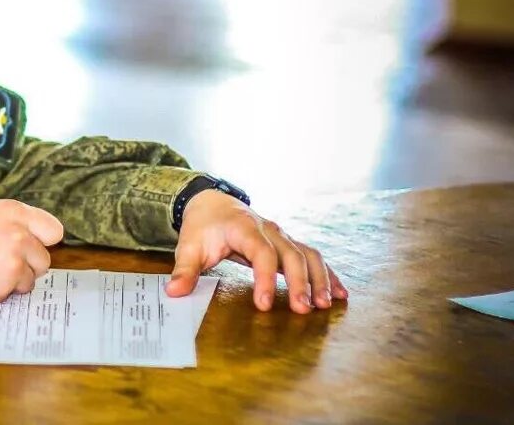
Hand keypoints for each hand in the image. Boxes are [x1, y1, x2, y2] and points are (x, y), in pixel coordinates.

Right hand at [0, 199, 63, 303]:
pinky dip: (0, 291)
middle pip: (44, 259)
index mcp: (13, 212)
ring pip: (30, 279)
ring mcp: (13, 265)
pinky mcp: (3, 289)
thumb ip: (6, 221)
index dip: (42, 239)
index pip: (53, 230)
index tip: (34, 244)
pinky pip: (12, 293)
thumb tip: (23, 233)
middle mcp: (19, 237)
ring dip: (15, 279)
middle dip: (28, 263)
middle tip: (4, 261)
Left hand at [165, 190, 347, 312]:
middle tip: (303, 310)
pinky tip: (339, 294)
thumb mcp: (188, 245)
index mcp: (244, 228)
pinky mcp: (287, 243)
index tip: (264, 305)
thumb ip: (184, 270)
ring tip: (325, 305)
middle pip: (291, 254)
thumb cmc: (202, 226)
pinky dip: (327, 274)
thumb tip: (174, 293)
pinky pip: (313, 256)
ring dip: (319, 279)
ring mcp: (281, 235)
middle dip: (299, 282)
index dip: (264, 279)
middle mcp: (268, 229)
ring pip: (308, 253)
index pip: (261, 253)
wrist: (212, 202)